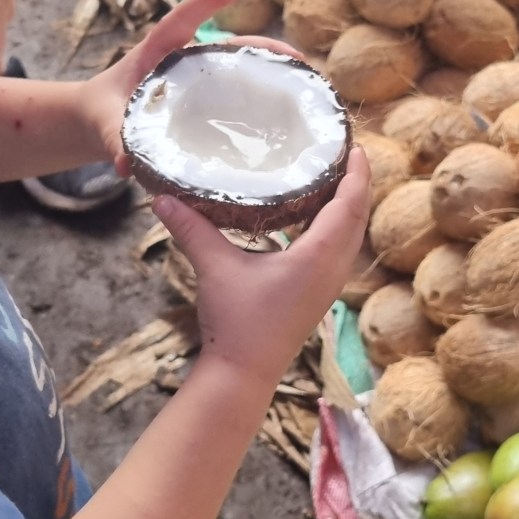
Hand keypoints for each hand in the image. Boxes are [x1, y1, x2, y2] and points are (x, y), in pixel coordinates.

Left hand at [78, 0, 300, 174]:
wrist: (95, 122)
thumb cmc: (99, 113)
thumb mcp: (103, 125)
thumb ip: (114, 140)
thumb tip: (125, 164)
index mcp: (154, 54)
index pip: (181, 21)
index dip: (206, 4)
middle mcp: (183, 62)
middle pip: (228, 45)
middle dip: (264, 47)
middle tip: (298, 58)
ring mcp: (197, 81)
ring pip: (238, 68)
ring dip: (271, 71)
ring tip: (305, 82)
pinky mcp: (205, 101)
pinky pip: (235, 94)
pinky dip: (261, 98)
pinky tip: (287, 113)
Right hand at [155, 147, 371, 381]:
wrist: (243, 373)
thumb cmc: (236, 323)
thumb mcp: (214, 268)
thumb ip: (191, 228)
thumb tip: (161, 196)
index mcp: (318, 257)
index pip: (350, 204)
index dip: (357, 173)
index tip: (354, 145)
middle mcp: (332, 270)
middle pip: (358, 217)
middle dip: (356, 183)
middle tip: (342, 151)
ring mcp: (329, 285)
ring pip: (350, 236)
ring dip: (347, 205)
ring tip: (331, 175)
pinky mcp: (319, 294)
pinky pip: (338, 251)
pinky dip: (334, 226)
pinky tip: (311, 216)